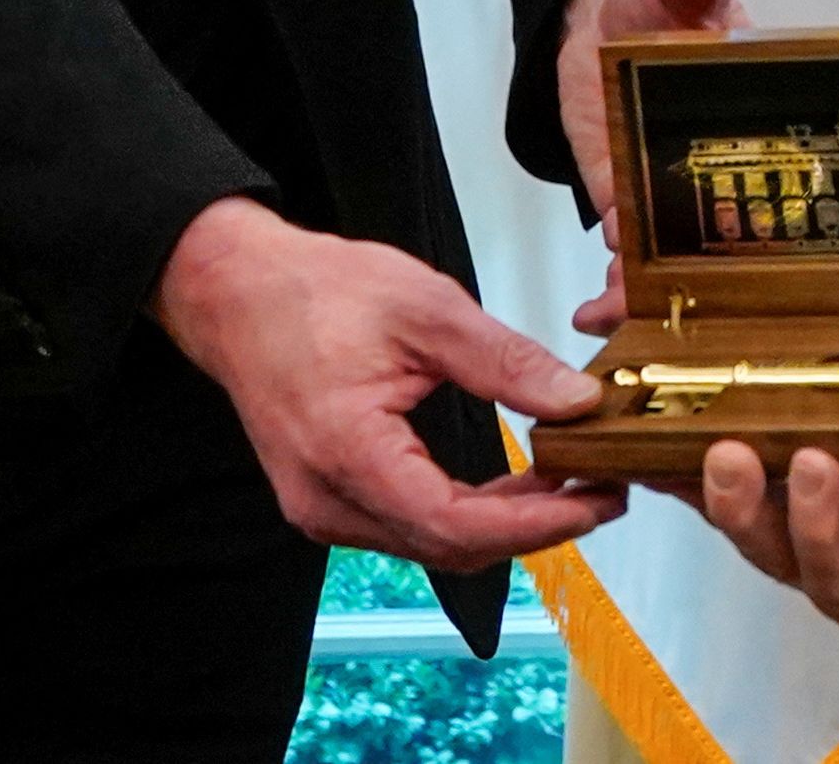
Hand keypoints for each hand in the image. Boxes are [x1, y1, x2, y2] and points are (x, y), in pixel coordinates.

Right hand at [156, 196, 622, 568]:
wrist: (236, 292)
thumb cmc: (312, 292)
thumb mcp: (426, 308)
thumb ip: (505, 361)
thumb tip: (576, 401)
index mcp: (347, 453)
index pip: (456, 524)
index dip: (535, 524)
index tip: (594, 504)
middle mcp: (328, 501)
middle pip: (450, 546)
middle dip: (534, 527)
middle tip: (601, 492)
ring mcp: (324, 507)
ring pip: (432, 543)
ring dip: (504, 522)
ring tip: (568, 483)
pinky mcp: (330, 499)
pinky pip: (409, 524)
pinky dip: (467, 511)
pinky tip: (512, 482)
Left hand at [558, 0, 747, 332]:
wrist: (601, 2)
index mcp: (757, 108)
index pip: (783, 174)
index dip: (770, 217)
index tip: (750, 250)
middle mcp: (725, 160)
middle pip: (736, 240)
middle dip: (714, 284)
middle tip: (684, 310)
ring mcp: (673, 184)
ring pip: (681, 259)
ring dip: (657, 296)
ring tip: (627, 321)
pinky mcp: (625, 192)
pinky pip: (629, 250)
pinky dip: (615, 286)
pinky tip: (593, 312)